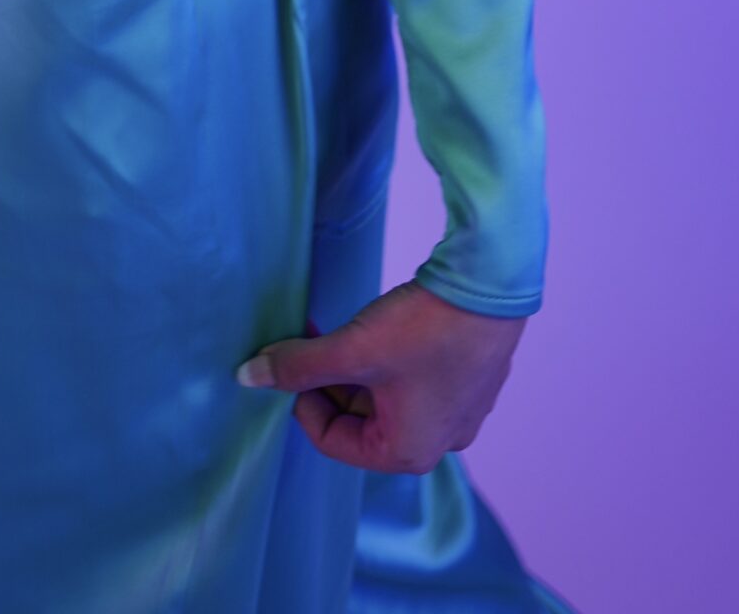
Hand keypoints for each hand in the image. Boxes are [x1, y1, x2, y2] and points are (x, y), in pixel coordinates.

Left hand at [234, 279, 526, 473]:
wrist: (491, 287)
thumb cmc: (424, 330)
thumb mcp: (352, 349)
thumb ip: (297, 366)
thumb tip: (247, 377)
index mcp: (407, 452)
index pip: (333, 442)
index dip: (302, 402)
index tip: (293, 362)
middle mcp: (438, 443)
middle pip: (360, 421)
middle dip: (329, 380)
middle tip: (312, 338)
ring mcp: (458, 413)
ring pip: (386, 397)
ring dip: (356, 367)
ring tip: (341, 329)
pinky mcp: (468, 382)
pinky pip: (413, 381)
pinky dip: (387, 359)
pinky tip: (381, 325)